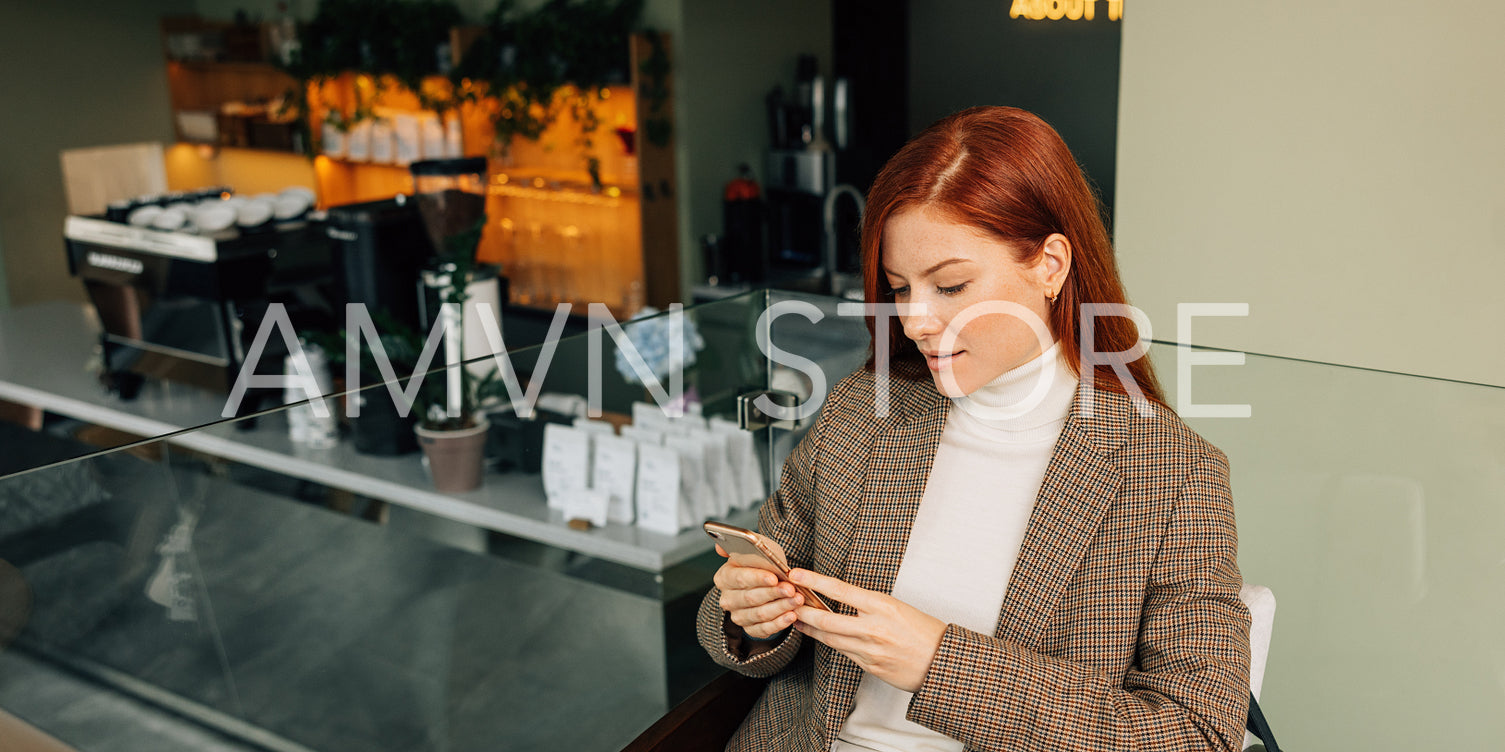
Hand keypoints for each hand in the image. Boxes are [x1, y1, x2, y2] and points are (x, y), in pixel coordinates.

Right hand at [713, 543, 803, 639]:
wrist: (768, 582)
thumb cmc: (763, 564)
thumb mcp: (756, 549)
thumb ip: (742, 544)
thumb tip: (720, 546)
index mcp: (724, 577)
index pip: (738, 578)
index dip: (757, 578)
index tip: (774, 577)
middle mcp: (727, 599)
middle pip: (750, 598)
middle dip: (773, 593)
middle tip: (791, 589)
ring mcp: (738, 616)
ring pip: (759, 614)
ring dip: (780, 607)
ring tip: (797, 600)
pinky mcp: (750, 629)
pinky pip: (764, 629)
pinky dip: (780, 623)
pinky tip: (792, 615)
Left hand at [789, 568, 946, 692]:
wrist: (942, 662)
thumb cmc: (924, 631)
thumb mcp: (898, 607)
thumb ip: (869, 605)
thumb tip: (843, 600)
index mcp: (882, 606)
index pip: (840, 590)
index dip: (814, 581)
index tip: (796, 573)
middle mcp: (873, 628)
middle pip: (825, 620)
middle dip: (802, 611)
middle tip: (786, 602)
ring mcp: (869, 650)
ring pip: (829, 639)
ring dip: (810, 629)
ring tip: (796, 619)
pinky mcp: (869, 667)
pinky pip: (843, 653)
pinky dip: (829, 643)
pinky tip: (820, 637)